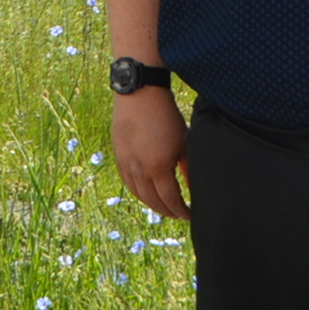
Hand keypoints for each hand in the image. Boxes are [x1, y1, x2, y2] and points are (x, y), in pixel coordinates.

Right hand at [112, 87, 190, 220]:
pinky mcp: (118, 155)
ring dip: (151, 204)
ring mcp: (126, 162)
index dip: (181, 210)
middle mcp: (140, 169)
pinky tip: (146, 192)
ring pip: (138, 193)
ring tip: (163, 206)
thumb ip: (187, 168)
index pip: (171, 199)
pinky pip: (127, 181)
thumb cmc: (166, 116)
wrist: (140, 94)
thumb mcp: (183, 143)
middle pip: (153, 201)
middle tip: (178, 214)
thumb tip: (191, 187)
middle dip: (167, 211)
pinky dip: (138, 191)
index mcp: (159, 167)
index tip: (190, 215)